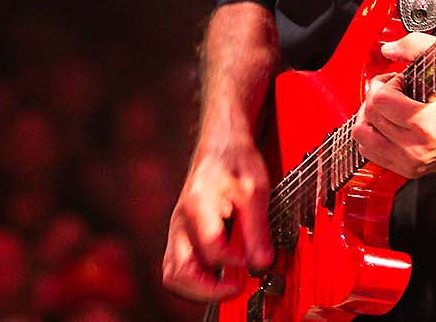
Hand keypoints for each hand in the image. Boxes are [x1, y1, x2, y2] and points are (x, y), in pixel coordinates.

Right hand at [161, 137, 271, 301]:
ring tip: (228, 288)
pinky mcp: (181, 236)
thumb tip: (262, 263)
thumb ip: (258, 227)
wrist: (221, 144)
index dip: (237, 260)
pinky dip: (195, 280)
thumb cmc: (236, 160)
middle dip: (208, 290)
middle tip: (237, 289)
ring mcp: (177, 230)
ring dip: (198, 290)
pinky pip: (178, 267)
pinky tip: (219, 278)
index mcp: (198, 204)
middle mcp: (181, 220)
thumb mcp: (256, 187)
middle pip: (179, 272)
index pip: (213, 248)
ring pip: (174, 274)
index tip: (257, 260)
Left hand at [352, 31, 435, 178]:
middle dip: (378, 96)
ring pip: (363, 138)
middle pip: (370, 117)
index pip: (379, 101)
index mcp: (426, 124)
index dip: (387, 83)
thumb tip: (388, 48)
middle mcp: (416, 148)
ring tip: (389, 107)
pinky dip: (374, 135)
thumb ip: (415, 46)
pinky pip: (372, 153)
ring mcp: (412, 162)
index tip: (401, 80)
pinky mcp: (410, 170)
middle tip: (395, 90)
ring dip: (371, 117)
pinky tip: (389, 123)